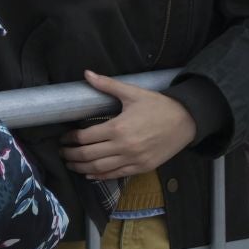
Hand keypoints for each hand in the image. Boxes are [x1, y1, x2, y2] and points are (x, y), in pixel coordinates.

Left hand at [61, 71, 198, 180]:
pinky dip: (100, 175)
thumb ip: (107, 85)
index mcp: (118, 128)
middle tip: (61, 152)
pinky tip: (90, 173)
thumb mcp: (132, 93)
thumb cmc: (159, 106)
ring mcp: (134, 159)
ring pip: (100, 168)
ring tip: (70, 163)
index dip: (70, 139)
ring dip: (81, 167)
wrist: (187, 120)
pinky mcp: (143, 167)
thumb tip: (86, 73)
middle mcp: (124, 147)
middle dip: (71, 154)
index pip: (85, 137)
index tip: (63, 138)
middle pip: (88, 155)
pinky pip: (117, 174)